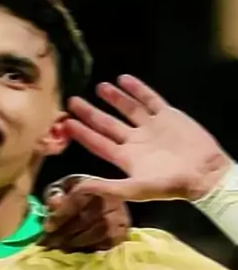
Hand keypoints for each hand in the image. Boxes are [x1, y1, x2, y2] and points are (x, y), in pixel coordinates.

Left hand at [40, 177, 129, 251]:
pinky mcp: (123, 231)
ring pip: (95, 234)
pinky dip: (88, 249)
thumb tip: (53, 204)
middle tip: (48, 243)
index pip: (75, 201)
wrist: (106, 197)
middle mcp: (110, 198)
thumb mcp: (65, 189)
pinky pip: (105, 244)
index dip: (60, 216)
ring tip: (60, 247)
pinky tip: (77, 250)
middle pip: (84, 220)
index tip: (47, 228)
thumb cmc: (80, 195)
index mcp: (94, 184)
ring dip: (74, 243)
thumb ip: (56, 195)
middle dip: (63, 233)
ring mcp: (119, 216)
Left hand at [66, 75, 232, 201]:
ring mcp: (150, 127)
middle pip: (107, 124)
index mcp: (125, 158)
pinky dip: (137, 89)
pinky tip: (124, 79)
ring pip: (128, 109)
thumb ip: (106, 187)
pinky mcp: (167, 115)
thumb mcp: (135, 189)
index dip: (82, 133)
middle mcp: (135, 141)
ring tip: (99, 87)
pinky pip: (149, 99)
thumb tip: (77, 189)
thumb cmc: (170, 185)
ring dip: (114, 98)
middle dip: (90, 113)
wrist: (203, 173)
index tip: (66, 122)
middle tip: (72, 101)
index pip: (98, 143)